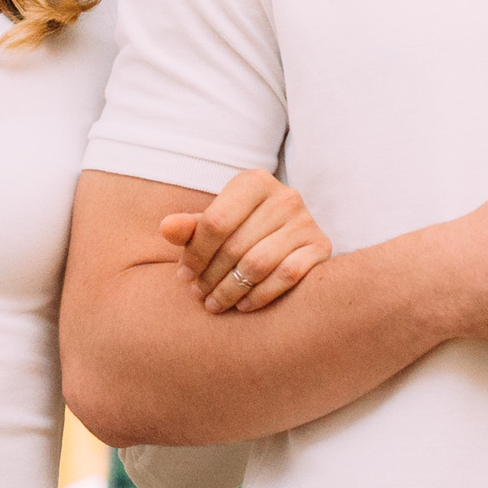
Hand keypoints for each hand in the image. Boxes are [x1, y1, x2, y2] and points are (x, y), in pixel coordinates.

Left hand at [162, 169, 335, 312]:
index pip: (215, 222)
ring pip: (258, 264)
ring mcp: (306, 221)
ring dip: (230, 290)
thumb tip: (166, 228)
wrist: (287, 237)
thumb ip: (189, 227)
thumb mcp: (214, 224)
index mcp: (254, 181)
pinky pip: (287, 276)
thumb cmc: (240, 229)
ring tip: (214, 304)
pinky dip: (260, 295)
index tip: (183, 275)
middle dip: (210, 276)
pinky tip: (243, 305)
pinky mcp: (321, 246)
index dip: (195, 254)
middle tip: (197, 295)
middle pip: (235, 246)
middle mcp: (285, 196)